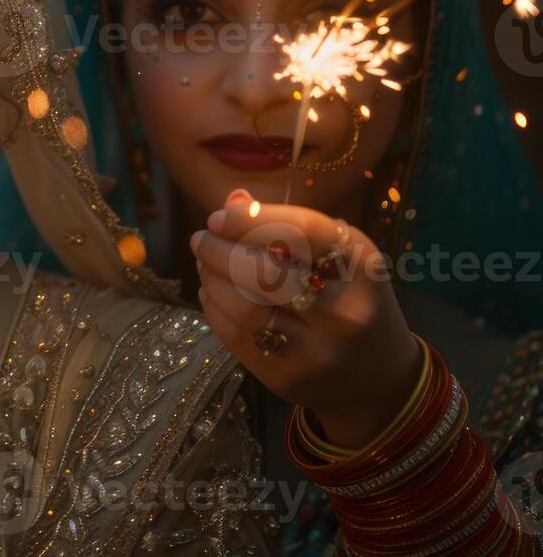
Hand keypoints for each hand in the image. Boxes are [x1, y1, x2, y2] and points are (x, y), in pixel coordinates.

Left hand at [191, 187, 421, 446]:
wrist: (380, 378)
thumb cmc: (352, 300)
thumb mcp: (340, 257)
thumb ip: (288, 226)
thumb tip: (233, 201)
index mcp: (362, 269)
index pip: (303, 232)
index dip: (252, 219)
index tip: (218, 216)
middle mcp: (345, 312)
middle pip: (264, 273)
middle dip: (219, 250)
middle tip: (201, 238)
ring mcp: (317, 352)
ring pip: (243, 308)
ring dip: (211, 279)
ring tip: (204, 264)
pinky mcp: (288, 379)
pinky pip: (235, 338)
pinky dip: (214, 308)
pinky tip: (211, 293)